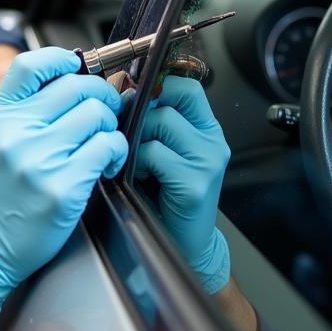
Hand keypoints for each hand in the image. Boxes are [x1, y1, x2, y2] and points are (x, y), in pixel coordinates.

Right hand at [0, 48, 128, 311]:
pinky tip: (106, 163)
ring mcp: (38, 160)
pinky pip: (107, 148)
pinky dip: (116, 152)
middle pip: (77, 87)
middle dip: (101, 96)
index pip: (32, 65)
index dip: (63, 59)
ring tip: (102, 143)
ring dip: (109, 126)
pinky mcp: (62, 187)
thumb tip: (78, 82)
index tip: (79, 68)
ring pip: (97, 115)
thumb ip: (26, 112)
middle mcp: (15, 133)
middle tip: (104, 110)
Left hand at [134, 76, 230, 293]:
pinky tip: (138, 179)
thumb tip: (119, 89)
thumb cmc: (162, 196)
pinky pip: (154, 153)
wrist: (184, 243)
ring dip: (135, 141)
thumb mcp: (157, 150)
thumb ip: (148, 121)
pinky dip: (137, 163)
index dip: (157, 88)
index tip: (134, 102)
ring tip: (135, 163)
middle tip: (125, 138)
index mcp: (204, 127)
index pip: (185, 87)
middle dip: (137, 117)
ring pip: (159, 124)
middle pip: (167, 102)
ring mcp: (207, 160)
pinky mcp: (195, 182)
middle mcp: (211, 140)